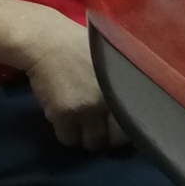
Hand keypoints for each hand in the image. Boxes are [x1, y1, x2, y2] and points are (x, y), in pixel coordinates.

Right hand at [22, 9, 127, 151]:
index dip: (126, 127)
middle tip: (98, 125)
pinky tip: (64, 117)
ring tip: (81, 121)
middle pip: (114, 138)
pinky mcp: (64, 115)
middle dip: (107, 135)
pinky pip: (68, 139)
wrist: (48, 43)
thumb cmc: (82, 46)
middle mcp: (111, 100)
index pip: (136, 122)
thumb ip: (126, 82)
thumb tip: (135, 106)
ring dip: (86, 135)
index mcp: (127, 84)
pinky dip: (67, 132)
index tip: (118, 124)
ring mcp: (88, 109)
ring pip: (91, 142)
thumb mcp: (114, 59)